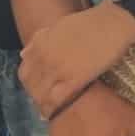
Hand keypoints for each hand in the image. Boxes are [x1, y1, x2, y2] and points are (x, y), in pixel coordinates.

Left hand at [19, 3, 134, 118]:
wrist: (110, 23)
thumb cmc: (88, 23)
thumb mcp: (56, 27)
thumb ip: (39, 41)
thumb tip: (23, 54)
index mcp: (39, 45)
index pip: (24, 72)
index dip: (30, 84)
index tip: (36, 90)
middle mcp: (44, 58)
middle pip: (31, 86)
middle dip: (36, 96)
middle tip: (43, 104)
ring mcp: (57, 69)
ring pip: (42, 94)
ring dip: (43, 104)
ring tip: (49, 112)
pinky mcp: (74, 79)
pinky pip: (57, 99)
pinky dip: (54, 107)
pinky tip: (56, 113)